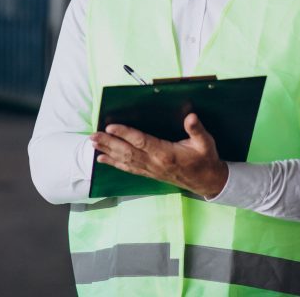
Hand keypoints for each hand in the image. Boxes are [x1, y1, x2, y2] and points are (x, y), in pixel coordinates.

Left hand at [90, 113, 227, 198]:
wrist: (207, 181)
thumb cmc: (205, 159)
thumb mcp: (206, 143)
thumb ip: (197, 130)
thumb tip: (191, 117)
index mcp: (166, 153)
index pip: (141, 141)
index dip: (125, 134)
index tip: (110, 126)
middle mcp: (155, 163)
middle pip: (127, 152)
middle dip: (108, 143)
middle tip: (93, 136)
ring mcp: (150, 170)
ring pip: (125, 160)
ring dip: (107, 152)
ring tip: (92, 145)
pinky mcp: (149, 173)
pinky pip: (129, 168)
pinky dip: (114, 163)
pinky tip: (102, 160)